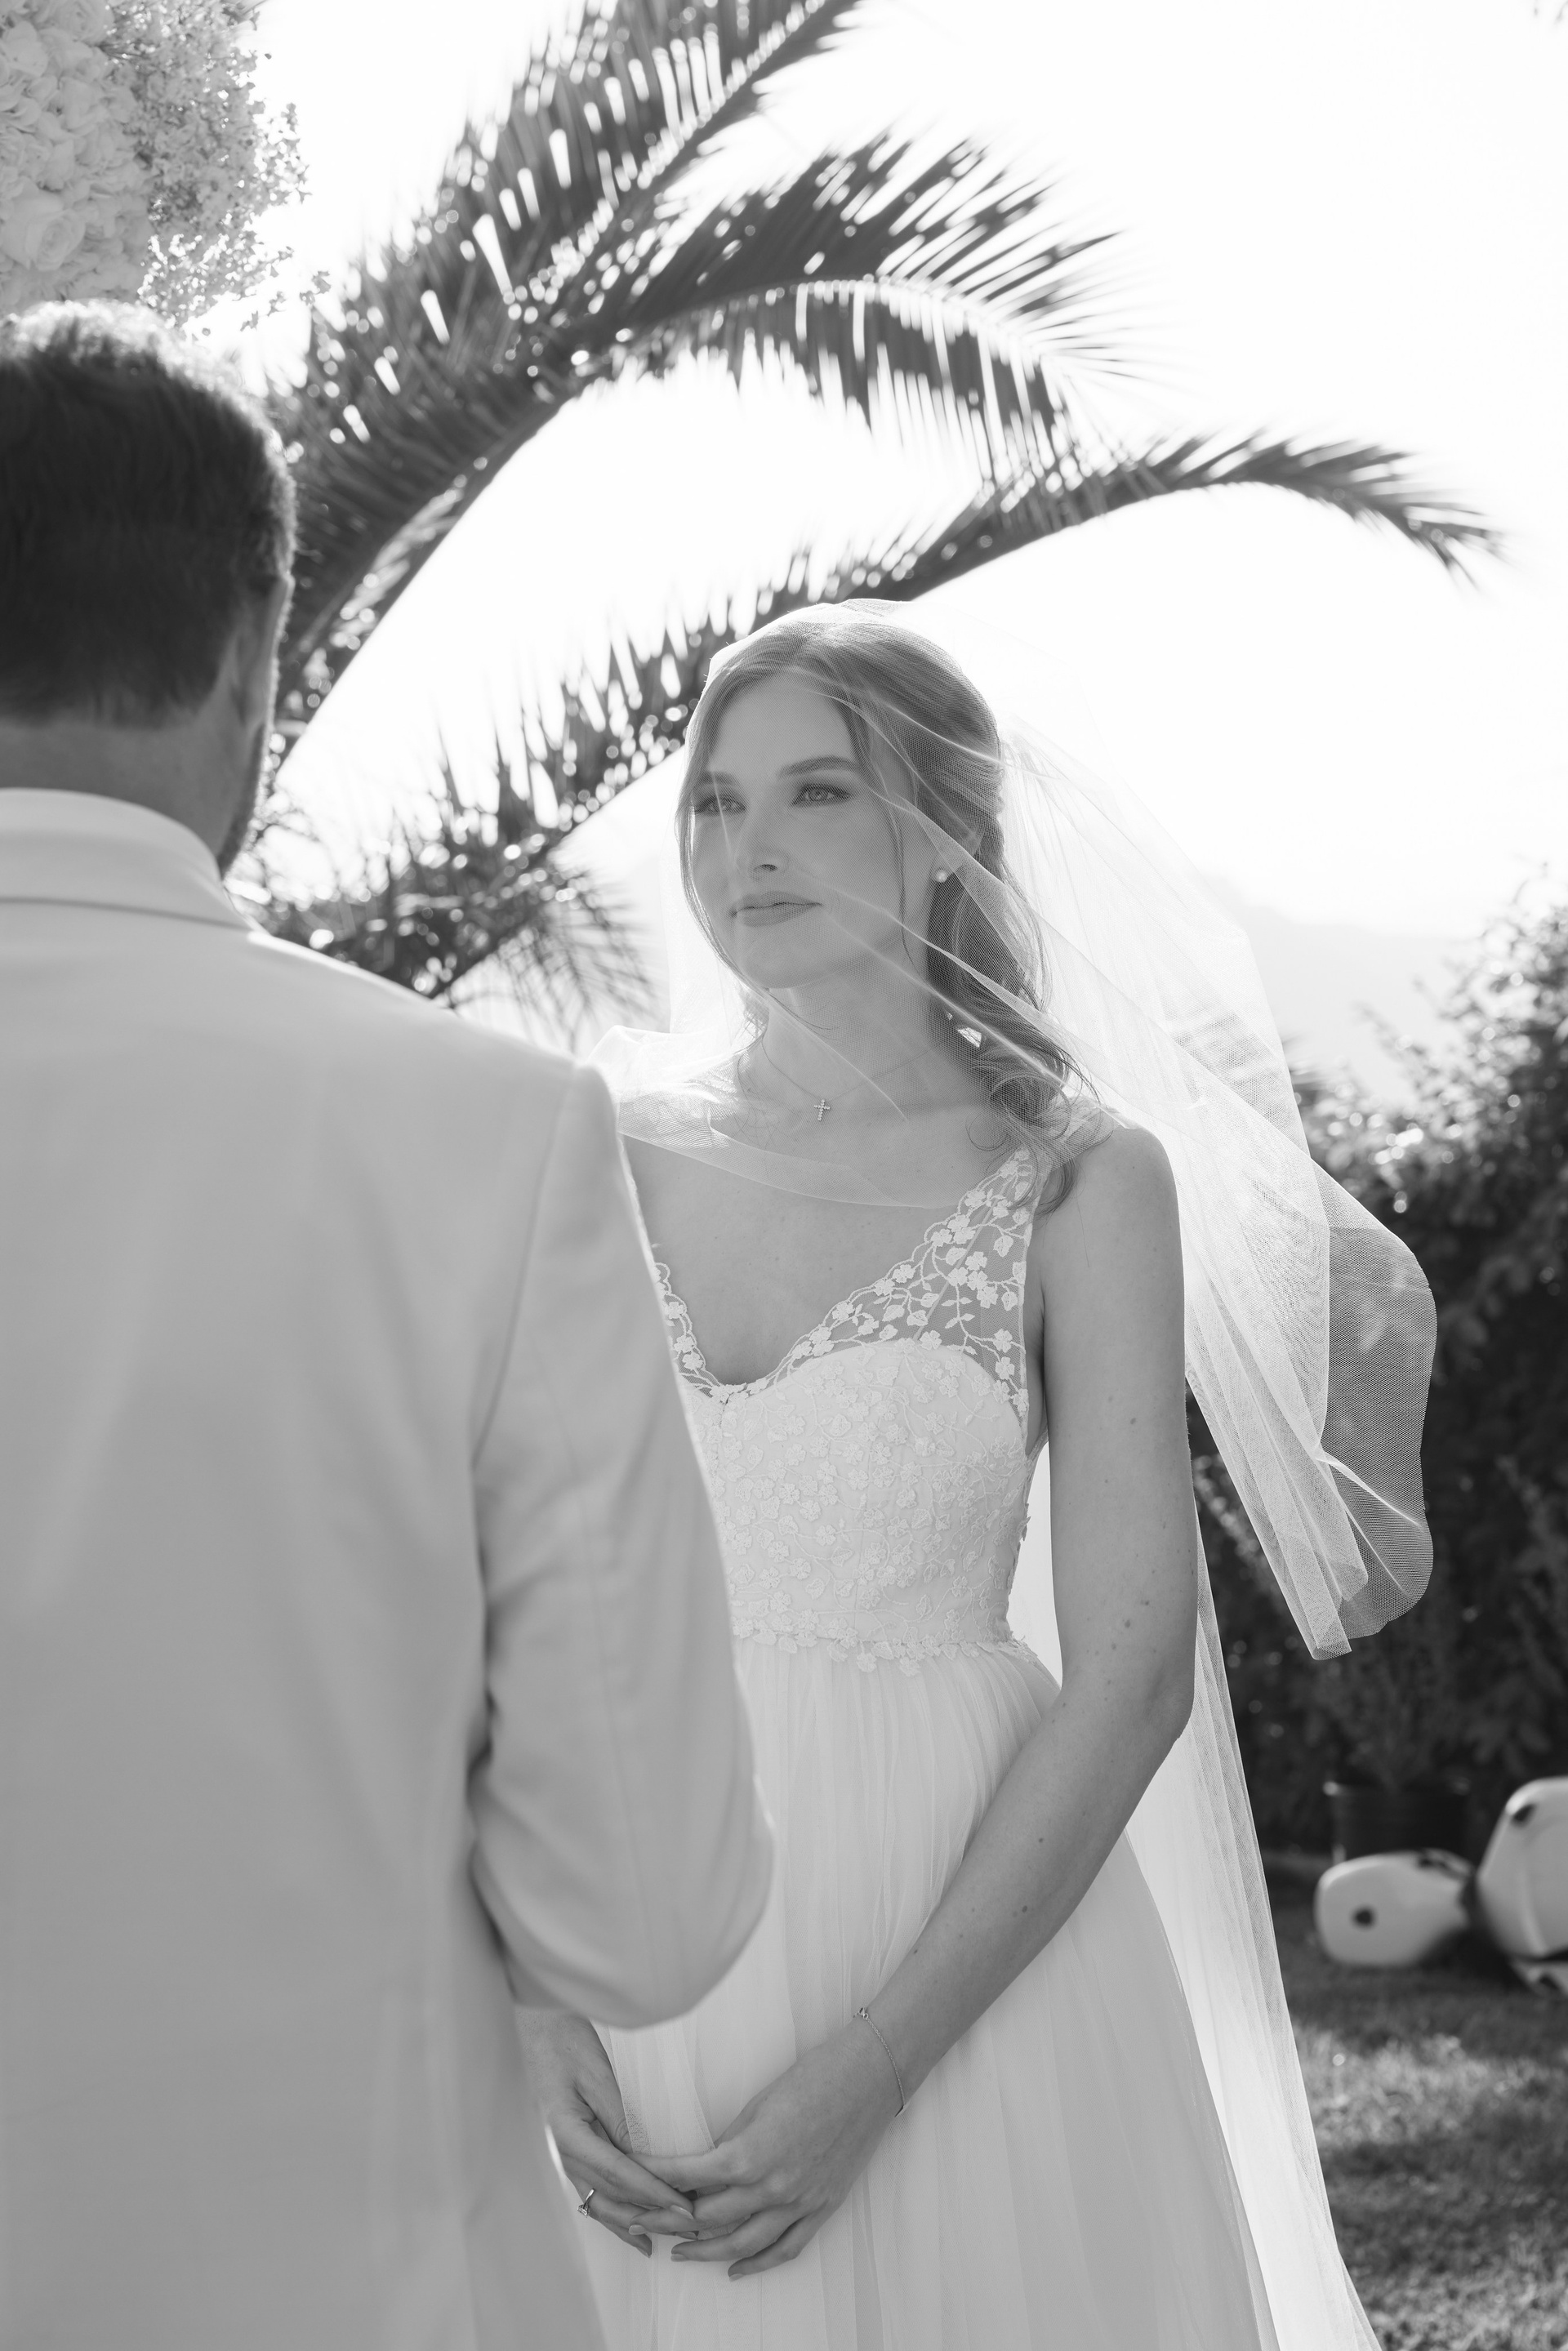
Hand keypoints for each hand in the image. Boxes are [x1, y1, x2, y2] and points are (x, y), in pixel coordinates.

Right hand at [514, 2009, 695, 2259]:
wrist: (537, 2026)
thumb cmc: (566, 2042)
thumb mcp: (597, 2075)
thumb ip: (620, 2118)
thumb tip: (645, 2158)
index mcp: (569, 2136)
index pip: (621, 2175)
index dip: (655, 2195)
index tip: (685, 2208)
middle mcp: (563, 2155)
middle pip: (611, 2198)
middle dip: (651, 2214)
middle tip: (688, 2227)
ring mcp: (563, 2156)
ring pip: (600, 2202)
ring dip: (634, 2220)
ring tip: (667, 2235)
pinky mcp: (569, 2150)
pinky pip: (593, 2190)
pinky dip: (615, 2211)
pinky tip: (634, 2227)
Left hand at [645, 2019, 903, 2278]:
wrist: (868, 2078)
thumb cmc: (812, 2077)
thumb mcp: (757, 2104)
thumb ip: (730, 2142)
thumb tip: (705, 2168)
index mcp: (747, 2155)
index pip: (685, 2179)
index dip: (653, 2181)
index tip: (630, 2179)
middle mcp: (771, 2187)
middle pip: (706, 2219)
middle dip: (668, 2220)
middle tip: (640, 2220)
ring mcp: (799, 2203)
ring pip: (741, 2245)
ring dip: (704, 2252)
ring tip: (678, 2253)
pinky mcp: (822, 2208)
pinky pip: (784, 2249)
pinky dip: (757, 2264)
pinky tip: (735, 2269)